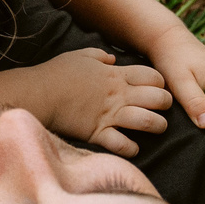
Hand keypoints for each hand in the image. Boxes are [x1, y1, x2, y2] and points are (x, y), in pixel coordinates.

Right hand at [35, 48, 171, 157]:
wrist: (39, 93)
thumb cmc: (56, 73)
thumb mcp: (80, 55)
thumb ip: (100, 55)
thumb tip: (113, 59)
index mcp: (115, 75)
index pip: (152, 76)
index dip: (160, 83)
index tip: (156, 88)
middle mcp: (118, 95)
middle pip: (158, 99)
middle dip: (165, 104)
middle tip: (161, 108)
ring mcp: (109, 115)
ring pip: (148, 122)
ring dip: (157, 126)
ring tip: (156, 128)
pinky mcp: (97, 133)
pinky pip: (122, 145)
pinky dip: (131, 148)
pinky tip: (133, 148)